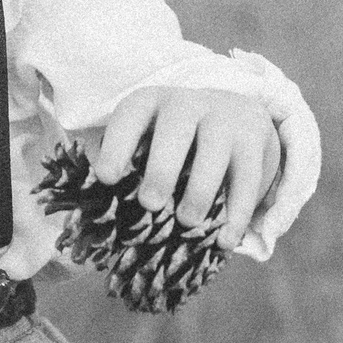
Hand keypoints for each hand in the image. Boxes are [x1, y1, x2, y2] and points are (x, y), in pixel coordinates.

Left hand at [95, 87, 283, 251]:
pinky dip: (238, 210)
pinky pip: (249, 174)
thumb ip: (120, 167)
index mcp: (151, 103)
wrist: (233, 114)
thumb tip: (88, 208)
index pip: (131, 114)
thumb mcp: (146, 142)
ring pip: (214, 148)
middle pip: (176, 126)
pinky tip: (227, 241)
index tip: (106, 178)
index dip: (117, 144)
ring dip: (201, 188)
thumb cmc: (173, 142)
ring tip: (188, 223)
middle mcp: (188, 102)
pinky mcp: (254, 136)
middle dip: (162, 165)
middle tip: (150, 204)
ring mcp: (224, 116)